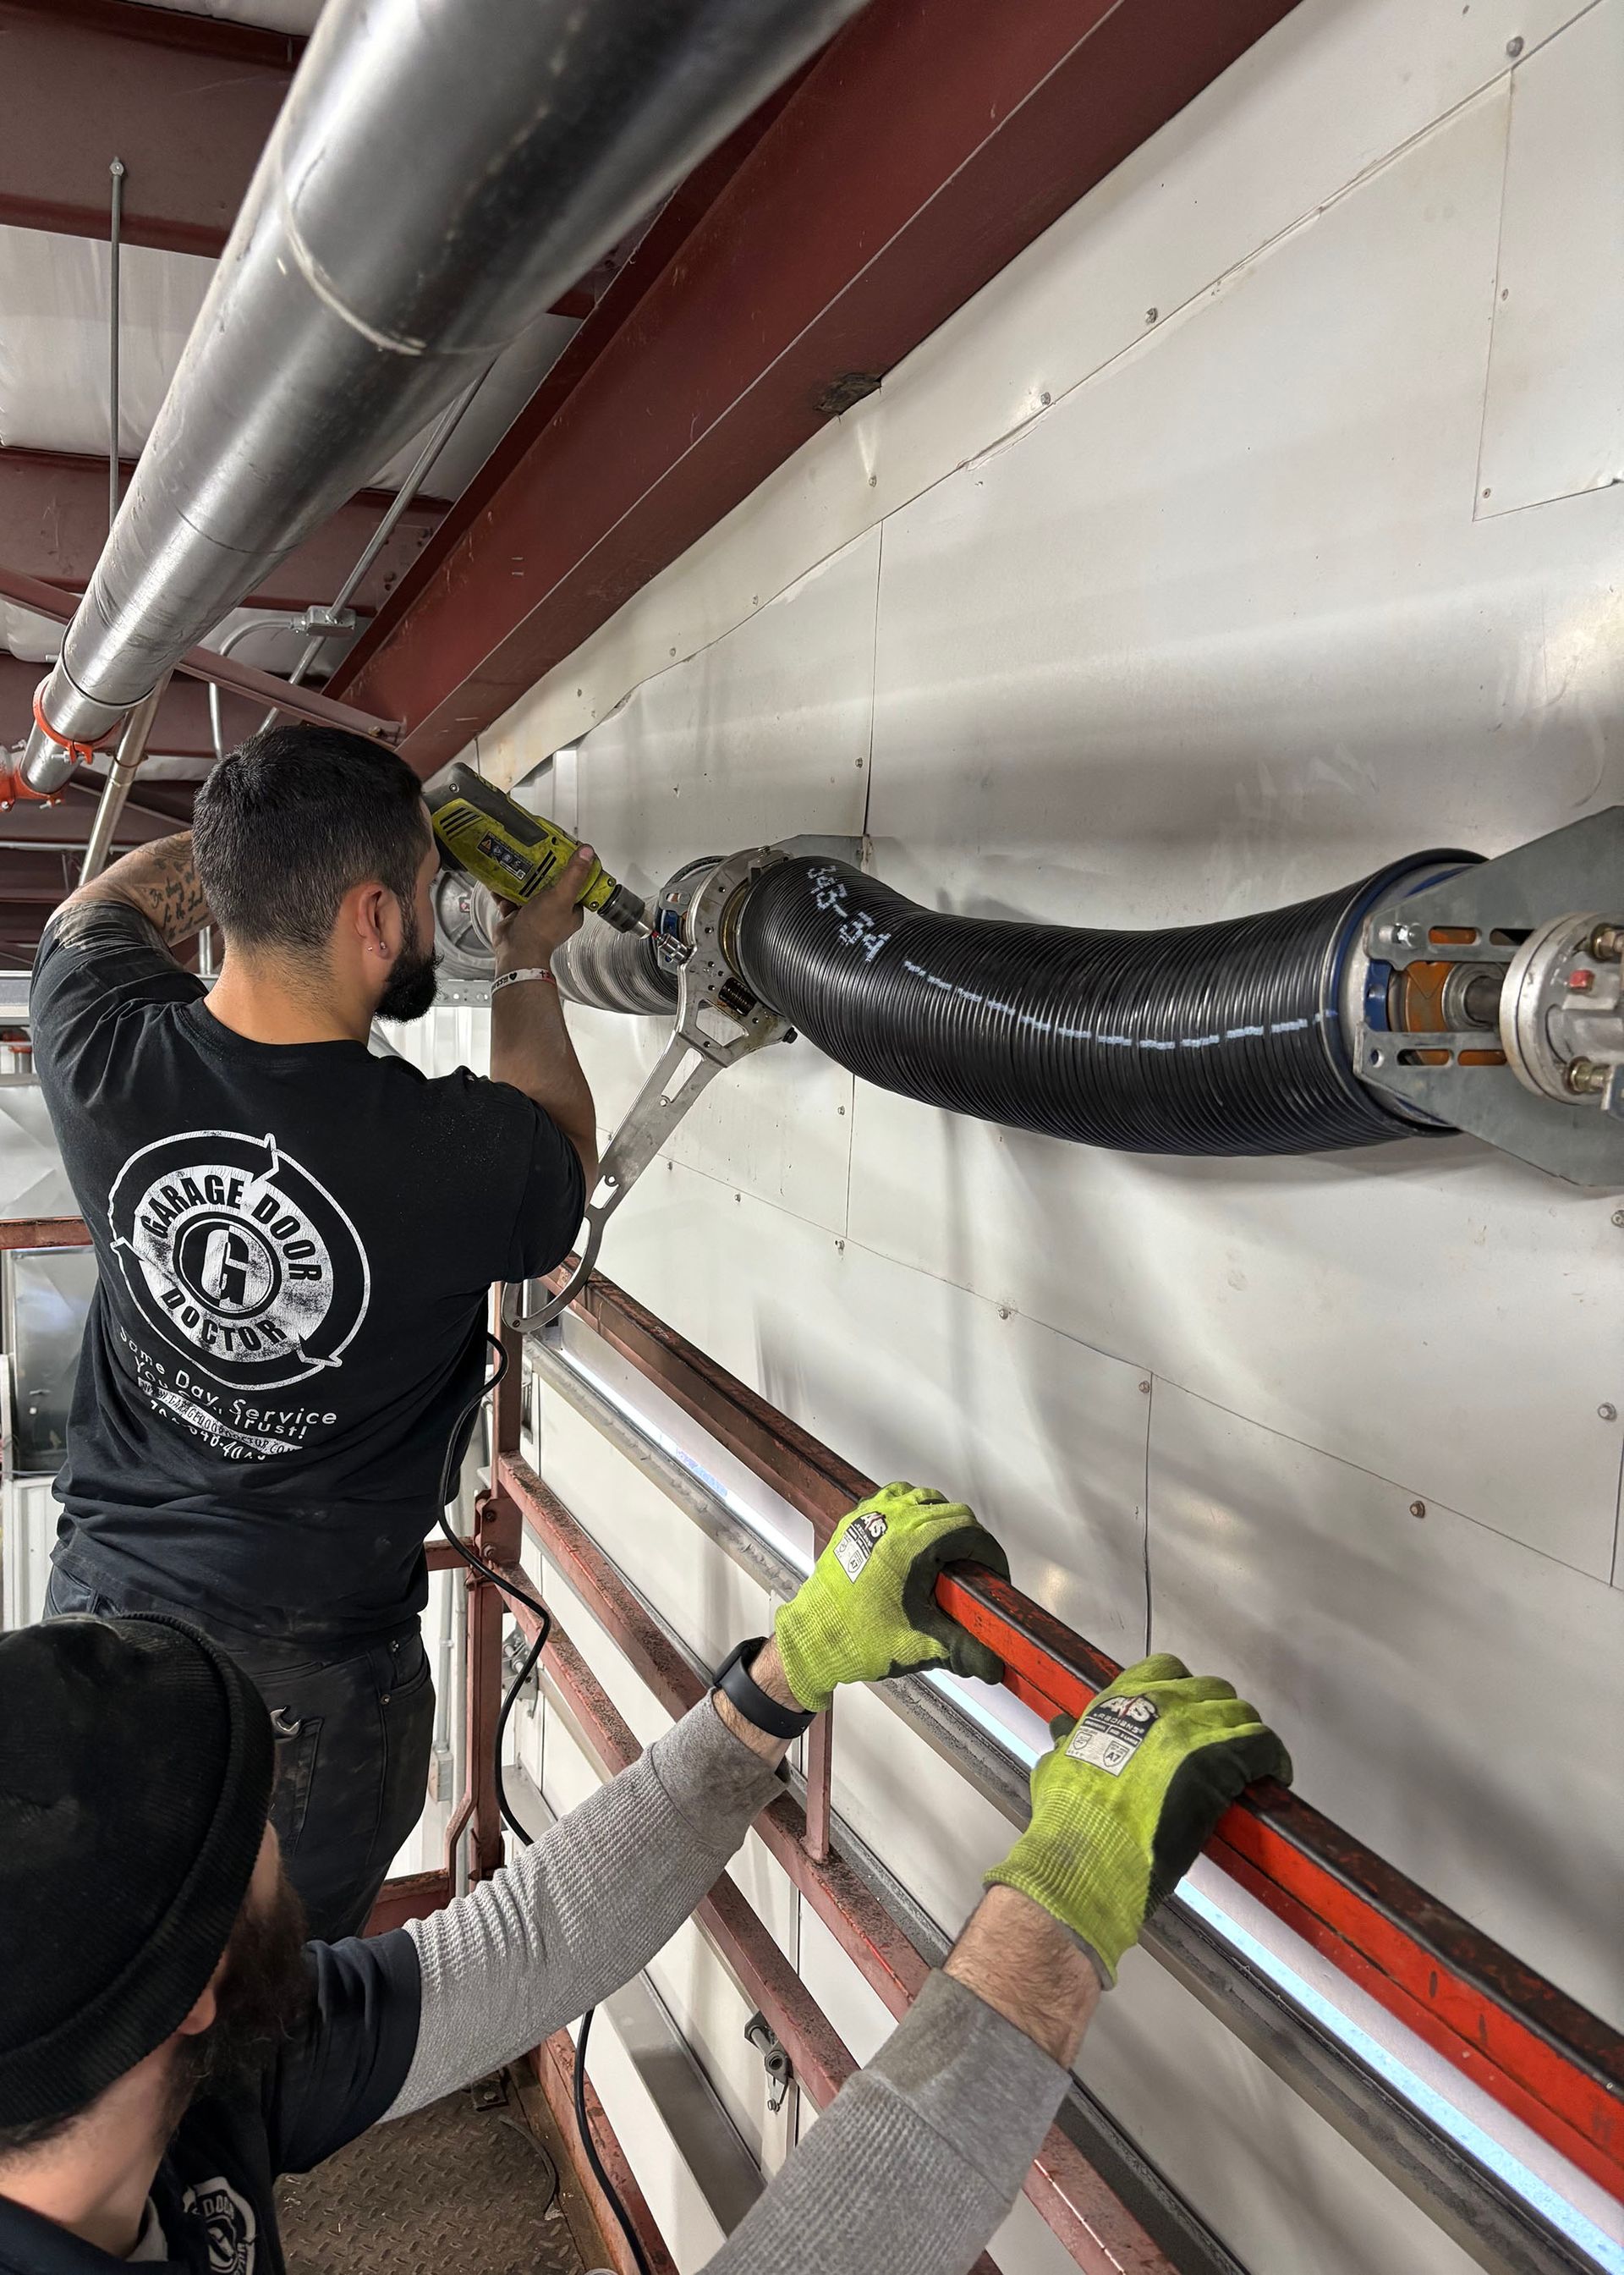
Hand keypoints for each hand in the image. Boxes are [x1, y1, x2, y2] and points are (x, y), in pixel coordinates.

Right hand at [492, 844, 596, 968]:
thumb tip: (588, 853)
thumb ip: (574, 875)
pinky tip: (498, 874)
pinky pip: (509, 897)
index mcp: (571, 911)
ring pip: (529, 889)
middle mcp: (554, 912)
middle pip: (550, 884)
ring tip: (517, 858)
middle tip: (537, 850)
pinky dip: (504, 887)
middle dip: (543, 868)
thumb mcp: (562, 897)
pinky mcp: (516, 915)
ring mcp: (534, 914)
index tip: (565, 851)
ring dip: (523, 876)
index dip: (573, 868)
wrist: (516, 950)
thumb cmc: (541, 929)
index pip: (576, 884)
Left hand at [772, 1482, 1009, 1713]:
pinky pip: (894, 1499)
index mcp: (915, 1543)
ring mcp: (873, 1515)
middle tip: (974, 1570)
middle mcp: (895, 1520)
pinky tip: (913, 1538)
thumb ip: (965, 1651)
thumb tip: (994, 1665)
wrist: (815, 1636)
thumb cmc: (861, 1637)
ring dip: (941, 1519)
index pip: (971, 1533)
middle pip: (952, 1513)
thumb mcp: (921, 1645)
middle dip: (970, 1539)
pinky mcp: (856, 1520)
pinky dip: (911, 1510)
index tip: (994, 1574)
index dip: (990, 1554)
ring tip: (946, 1553)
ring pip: (924, 1499)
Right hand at [984, 1654, 1289, 1983]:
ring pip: (1241, 1713)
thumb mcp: (1055, 1766)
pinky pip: (1264, 1746)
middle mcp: (1157, 1705)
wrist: (1088, 1854)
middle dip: (1219, 1714)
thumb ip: (1067, 1744)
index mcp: (1118, 1702)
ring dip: (1246, 1736)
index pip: (1166, 1670)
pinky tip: (1275, 1777)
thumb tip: (1065, 1734)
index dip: (1184, 1692)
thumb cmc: (1067, 1819)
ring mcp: (1191, 1730)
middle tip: (1220, 1744)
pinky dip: (1274, 1760)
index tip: (1188, 1716)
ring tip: (1249, 1763)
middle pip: (1211, 1690)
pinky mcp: (1220, 1762)